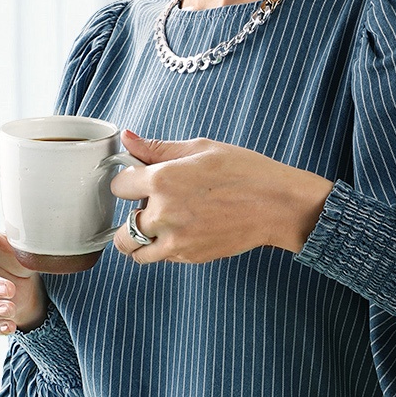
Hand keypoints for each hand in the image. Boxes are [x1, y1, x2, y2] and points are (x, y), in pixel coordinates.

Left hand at [109, 129, 333, 264]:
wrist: (277, 205)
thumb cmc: (245, 171)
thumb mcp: (201, 149)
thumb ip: (158, 148)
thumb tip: (128, 138)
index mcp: (163, 180)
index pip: (118, 186)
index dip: (129, 181)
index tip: (140, 180)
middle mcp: (163, 213)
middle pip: (122, 227)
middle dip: (132, 214)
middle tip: (152, 205)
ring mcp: (176, 240)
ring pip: (134, 251)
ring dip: (139, 239)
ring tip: (158, 225)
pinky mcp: (190, 257)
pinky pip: (160, 258)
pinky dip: (163, 248)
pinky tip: (182, 231)